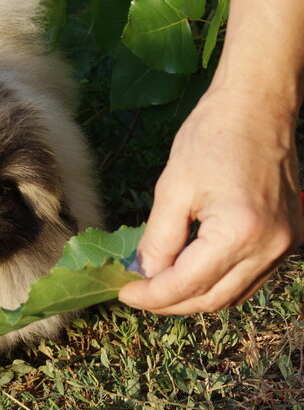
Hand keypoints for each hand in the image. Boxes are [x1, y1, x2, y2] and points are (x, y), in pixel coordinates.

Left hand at [118, 82, 302, 314]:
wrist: (257, 106)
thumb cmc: (212, 138)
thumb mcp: (172, 189)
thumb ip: (158, 239)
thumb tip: (144, 273)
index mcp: (240, 233)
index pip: (187, 284)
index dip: (151, 295)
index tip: (122, 292)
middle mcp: (270, 247)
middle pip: (212, 299)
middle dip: (169, 302)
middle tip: (136, 293)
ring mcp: (285, 245)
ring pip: (232, 295)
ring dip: (193, 297)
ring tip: (157, 287)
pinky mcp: (288, 239)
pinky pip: (248, 278)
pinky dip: (217, 282)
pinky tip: (189, 273)